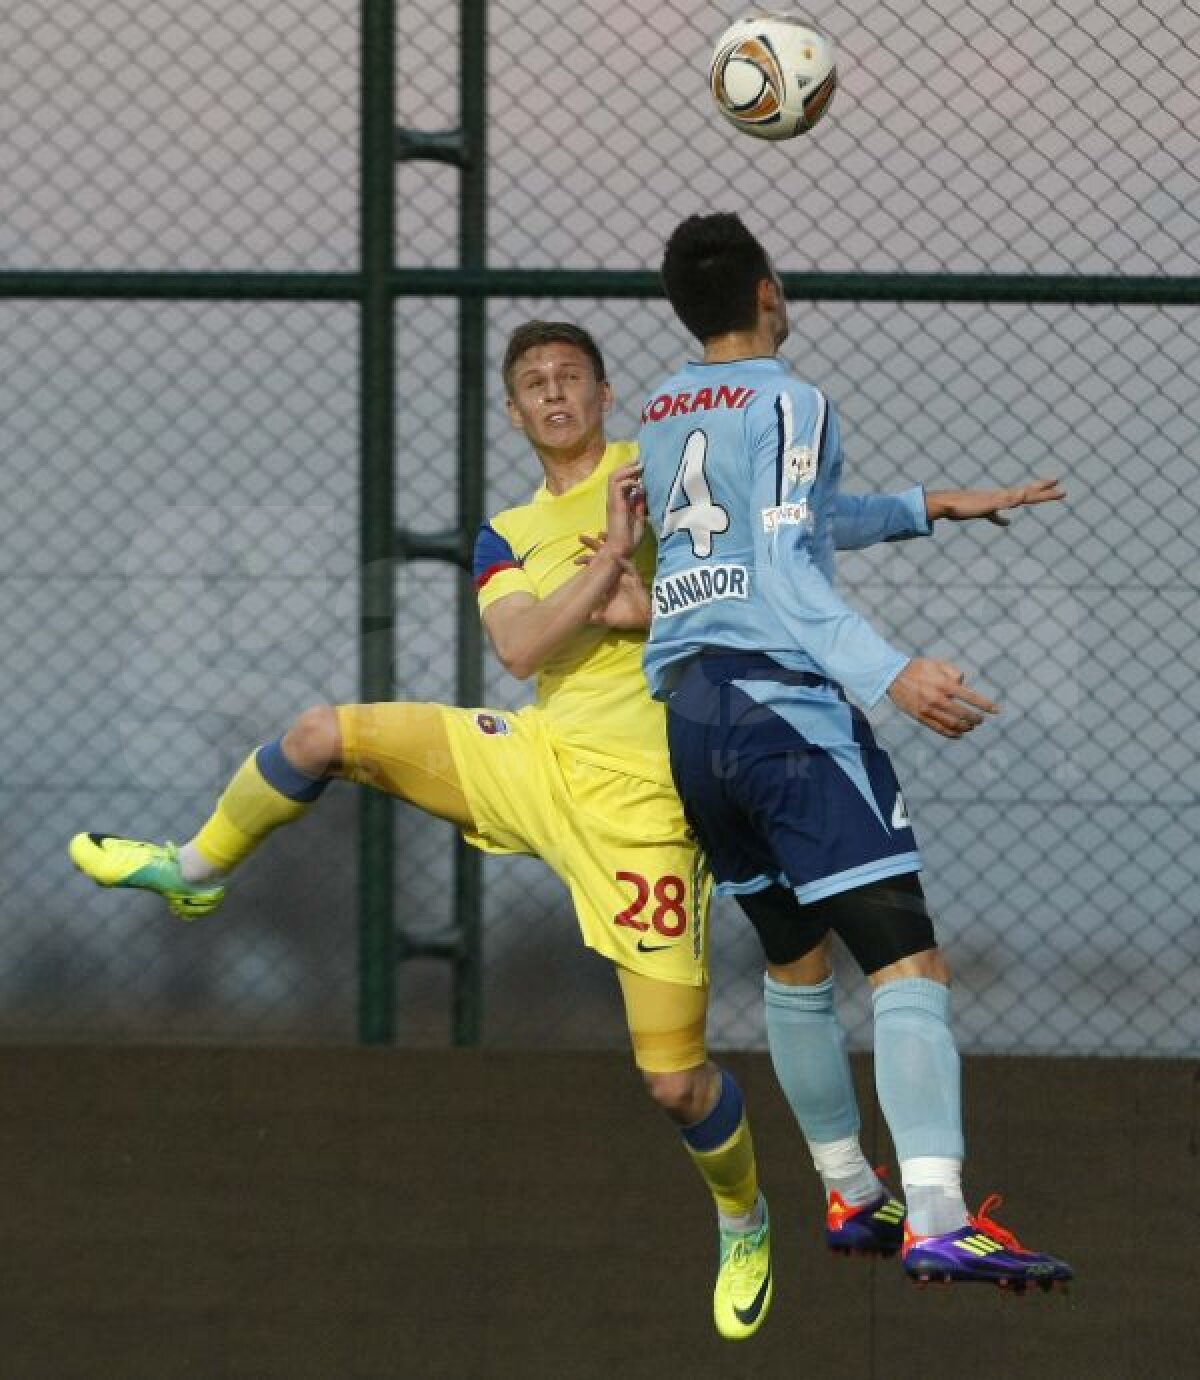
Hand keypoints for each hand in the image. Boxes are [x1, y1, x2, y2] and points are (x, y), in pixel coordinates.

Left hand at [575, 534, 650, 628]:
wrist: (644, 619)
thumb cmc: (625, 617)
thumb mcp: (605, 618)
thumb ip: (594, 616)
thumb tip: (580, 618)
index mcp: (607, 583)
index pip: (595, 569)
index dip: (586, 562)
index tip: (575, 560)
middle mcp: (615, 576)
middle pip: (603, 557)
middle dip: (593, 546)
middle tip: (580, 537)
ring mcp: (625, 576)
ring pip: (617, 557)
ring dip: (609, 547)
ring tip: (599, 535)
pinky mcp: (635, 578)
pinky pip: (630, 568)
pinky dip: (623, 562)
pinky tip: (616, 556)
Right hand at [603, 461, 646, 558]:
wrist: (621, 550)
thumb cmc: (630, 539)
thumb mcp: (639, 518)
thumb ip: (640, 505)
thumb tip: (643, 491)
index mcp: (619, 502)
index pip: (620, 480)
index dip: (630, 471)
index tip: (642, 466)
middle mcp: (614, 499)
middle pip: (615, 474)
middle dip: (628, 466)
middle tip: (640, 462)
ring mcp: (613, 502)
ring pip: (614, 477)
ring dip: (628, 470)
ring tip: (640, 468)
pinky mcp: (616, 505)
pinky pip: (619, 486)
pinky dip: (629, 482)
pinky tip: (639, 485)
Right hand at [886, 657, 997, 737]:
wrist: (892, 676)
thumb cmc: (917, 668)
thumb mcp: (938, 663)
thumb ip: (954, 672)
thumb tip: (963, 684)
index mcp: (944, 684)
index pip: (971, 698)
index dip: (986, 705)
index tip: (997, 710)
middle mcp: (938, 699)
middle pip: (964, 714)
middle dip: (976, 719)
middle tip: (981, 720)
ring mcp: (929, 710)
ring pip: (953, 725)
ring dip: (966, 727)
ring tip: (971, 727)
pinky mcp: (921, 717)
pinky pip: (939, 729)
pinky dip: (952, 734)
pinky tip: (959, 734)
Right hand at [925, 477, 1064, 526]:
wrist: (948, 504)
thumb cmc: (965, 508)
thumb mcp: (987, 514)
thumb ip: (998, 518)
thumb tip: (1009, 523)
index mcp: (1004, 498)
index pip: (1028, 494)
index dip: (1042, 490)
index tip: (1057, 485)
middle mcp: (1003, 496)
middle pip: (1029, 493)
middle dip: (1046, 492)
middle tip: (1064, 491)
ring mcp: (996, 499)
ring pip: (1020, 495)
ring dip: (1035, 492)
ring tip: (1051, 485)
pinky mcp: (988, 504)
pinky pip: (1004, 501)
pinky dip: (1015, 497)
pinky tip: (1023, 495)